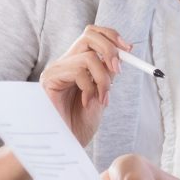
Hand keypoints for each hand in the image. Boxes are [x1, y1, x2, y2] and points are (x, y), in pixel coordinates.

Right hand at [40, 26, 131, 146]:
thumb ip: (110, 72)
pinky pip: (78, 72)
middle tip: (119, 68)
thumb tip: (129, 49)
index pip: (93, 34)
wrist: (64, 145)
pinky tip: (87, 104)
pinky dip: (90, 88)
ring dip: (103, 79)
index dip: (112, 36)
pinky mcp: (50, 79)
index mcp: (78, 64)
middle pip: (89, 34)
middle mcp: (66, 62)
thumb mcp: (102, 94)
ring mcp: (57, 69)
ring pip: (89, 56)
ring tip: (103, 99)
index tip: (129, 49)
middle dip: (110, 48)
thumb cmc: (79, 125)